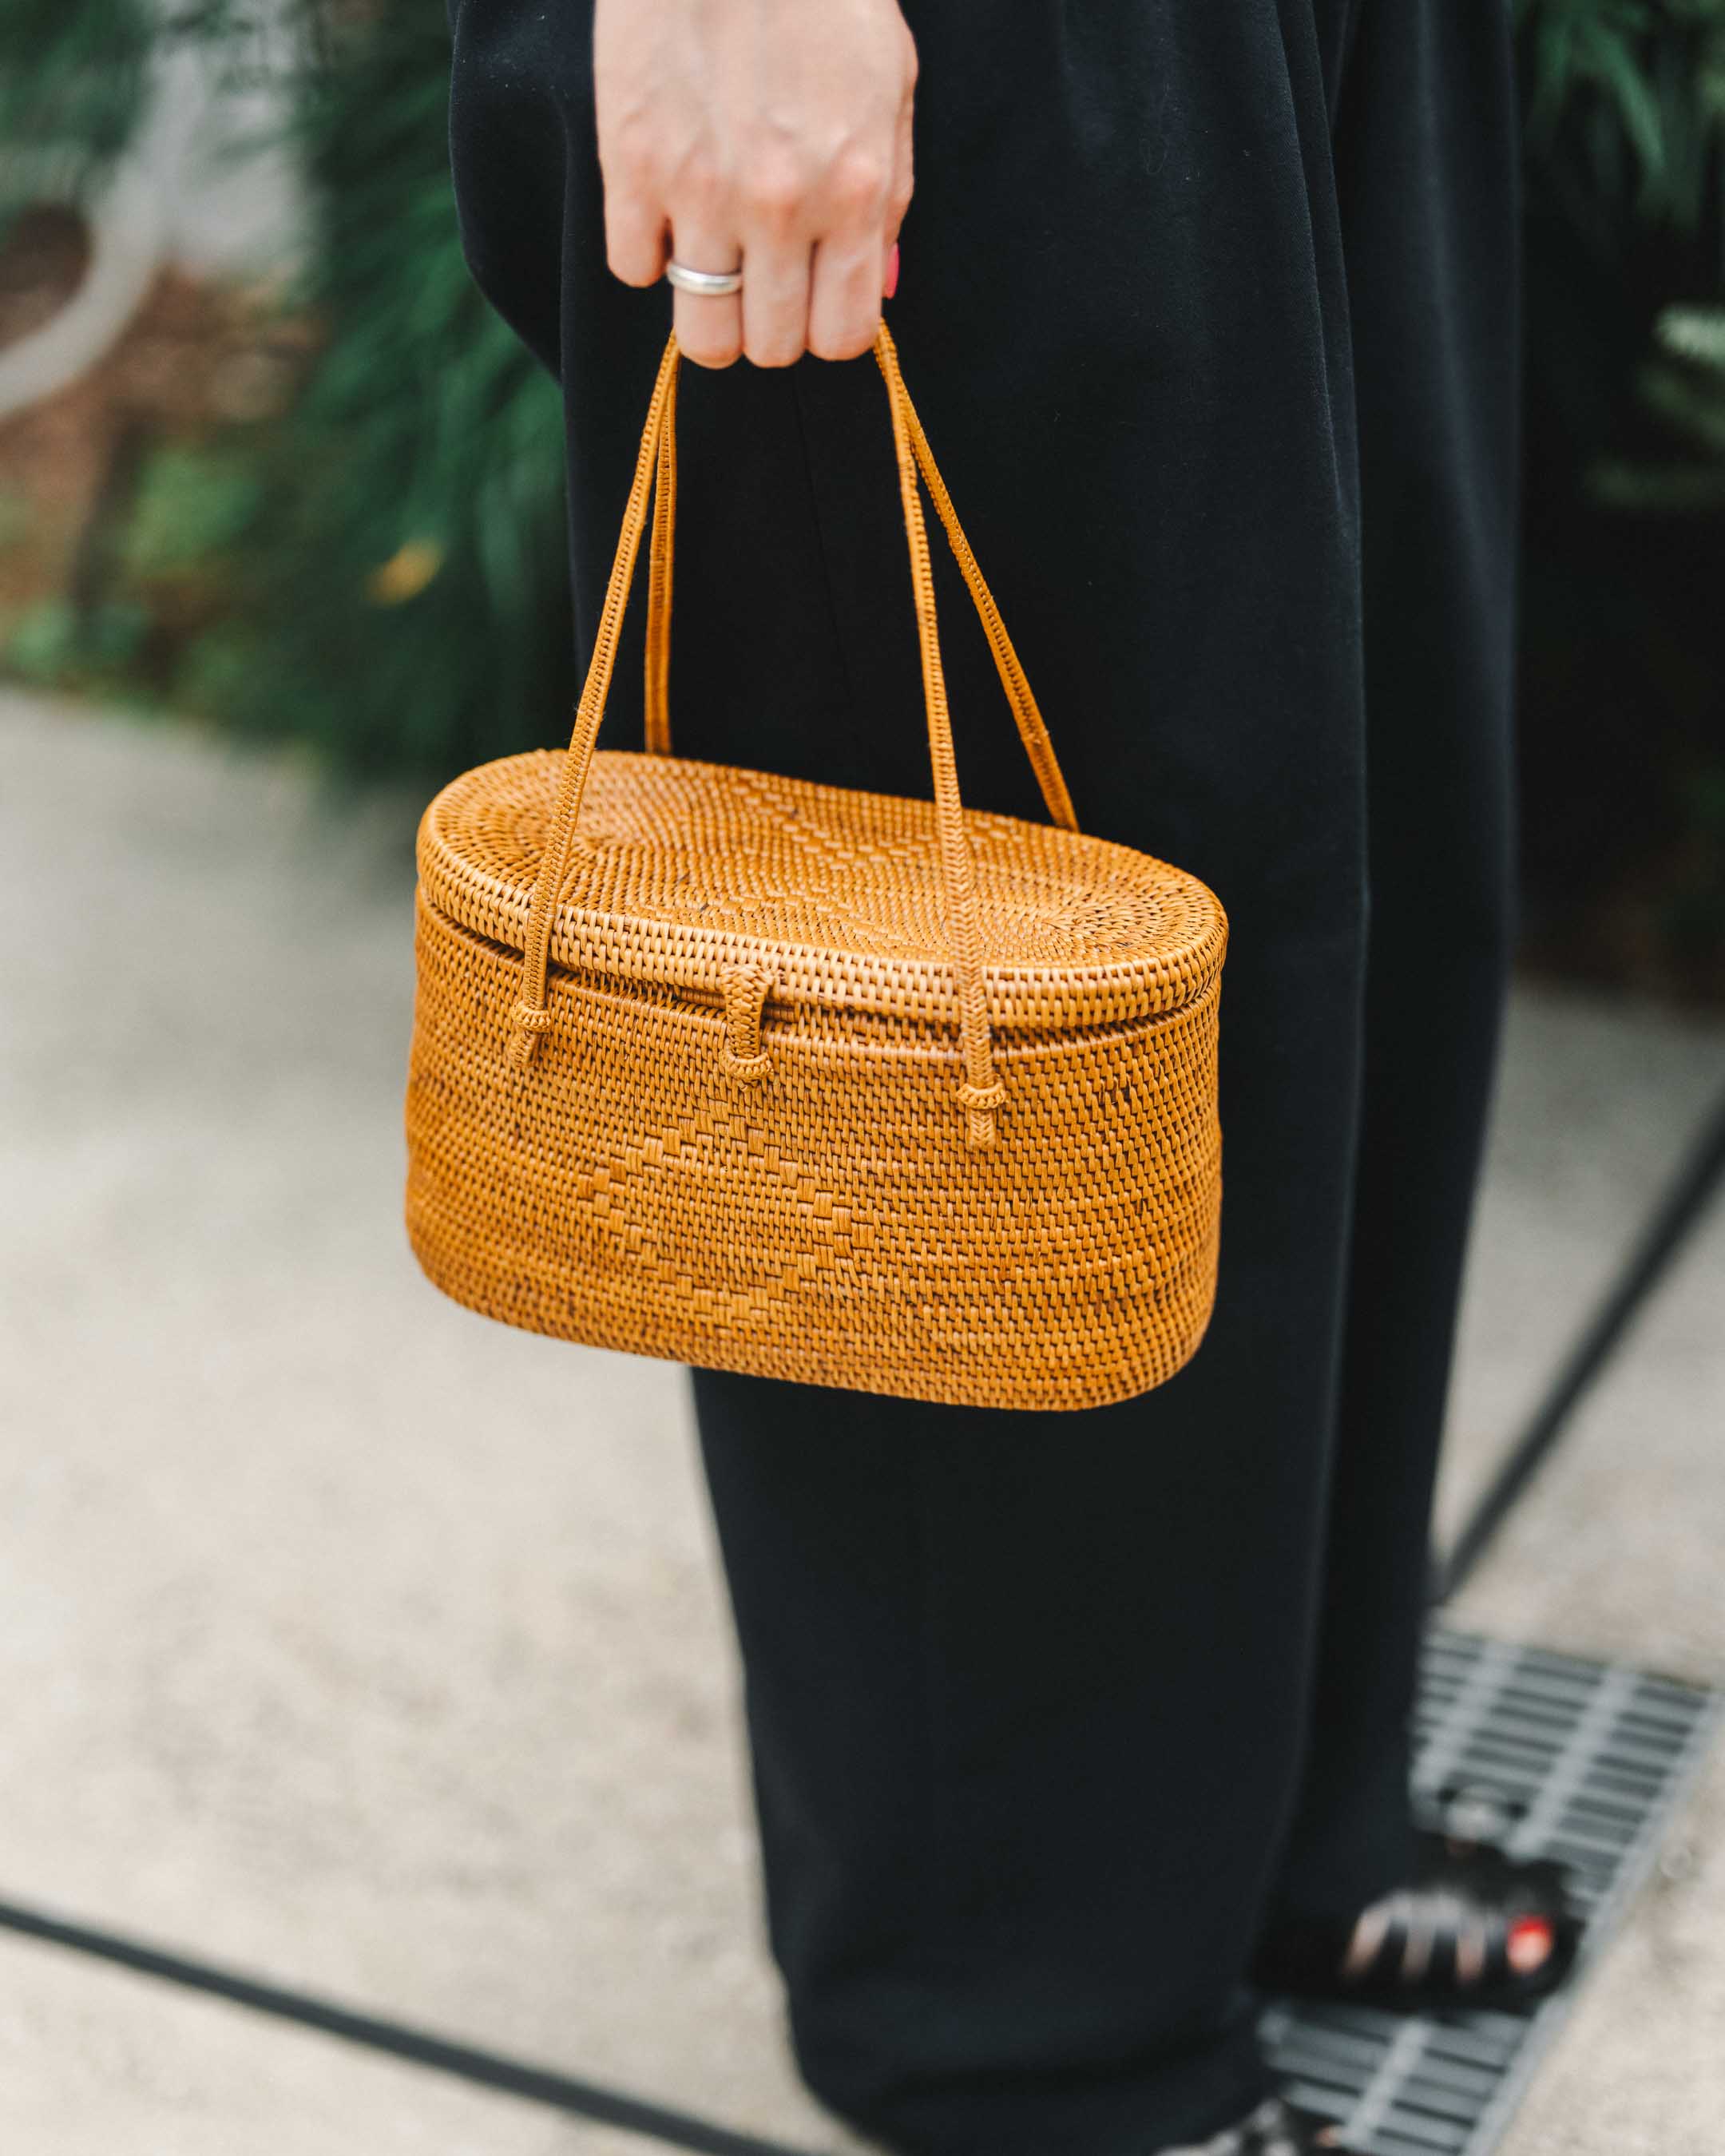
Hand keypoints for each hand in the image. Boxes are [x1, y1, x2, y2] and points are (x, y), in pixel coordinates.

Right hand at [594, 0, 914, 367]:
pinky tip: (664, 204)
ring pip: (700, 333)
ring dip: (708, 308)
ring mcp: (699, 189)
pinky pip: (630, 268)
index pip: (843, 335)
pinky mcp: (629, 161)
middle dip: (769, 324)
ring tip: (713, 258)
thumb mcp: (888, 85)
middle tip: (761, 277)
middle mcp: (780, 205)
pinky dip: (646, 250)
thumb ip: (889, 195)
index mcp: (853, 188)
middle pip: (769, 347)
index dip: (826, 328)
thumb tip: (879, 288)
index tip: (812, 298)